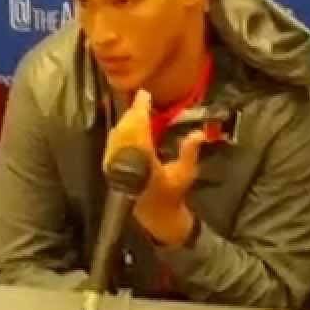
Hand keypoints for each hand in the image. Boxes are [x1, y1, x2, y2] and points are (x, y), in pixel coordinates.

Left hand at [103, 89, 205, 247]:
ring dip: (127, 119)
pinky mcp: (110, 166)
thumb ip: (190, 152)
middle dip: (133, 111)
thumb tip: (199, 133)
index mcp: (144, 161)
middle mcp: (126, 160)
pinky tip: (127, 125)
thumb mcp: (185, 174)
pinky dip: (121, 129)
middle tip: (143, 99)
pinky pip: (113, 141)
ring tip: (137, 109)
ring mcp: (115, 163)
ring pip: (117, 133)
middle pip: (126, 127)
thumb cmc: (171, 194)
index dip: (140, 109)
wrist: (154, 215)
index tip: (144, 95)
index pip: (139, 128)